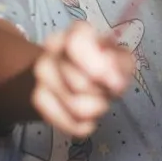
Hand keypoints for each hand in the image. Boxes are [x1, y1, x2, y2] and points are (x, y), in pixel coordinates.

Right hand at [31, 20, 133, 136]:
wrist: (71, 76)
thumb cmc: (102, 64)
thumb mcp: (119, 57)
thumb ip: (122, 63)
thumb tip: (115, 80)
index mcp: (74, 35)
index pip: (76, 43)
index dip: (97, 66)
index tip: (116, 83)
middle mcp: (51, 52)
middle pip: (80, 83)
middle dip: (102, 92)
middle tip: (105, 88)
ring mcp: (41, 77)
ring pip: (76, 107)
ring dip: (96, 109)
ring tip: (97, 100)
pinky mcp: (38, 100)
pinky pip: (68, 123)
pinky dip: (84, 125)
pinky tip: (87, 118)